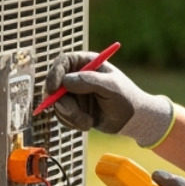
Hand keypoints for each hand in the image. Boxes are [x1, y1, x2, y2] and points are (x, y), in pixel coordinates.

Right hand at [43, 51, 173, 146]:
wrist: (132, 119)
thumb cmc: (126, 98)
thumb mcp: (111, 86)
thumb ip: (89, 81)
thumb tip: (65, 81)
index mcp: (87, 63)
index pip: (63, 62)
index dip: (54, 73)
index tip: (53, 89)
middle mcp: (77, 77)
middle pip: (54, 84)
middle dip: (60, 101)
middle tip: (71, 112)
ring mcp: (73, 93)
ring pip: (57, 103)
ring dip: (70, 115)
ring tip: (88, 121)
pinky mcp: (73, 108)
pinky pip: (62, 115)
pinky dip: (72, 122)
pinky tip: (88, 123)